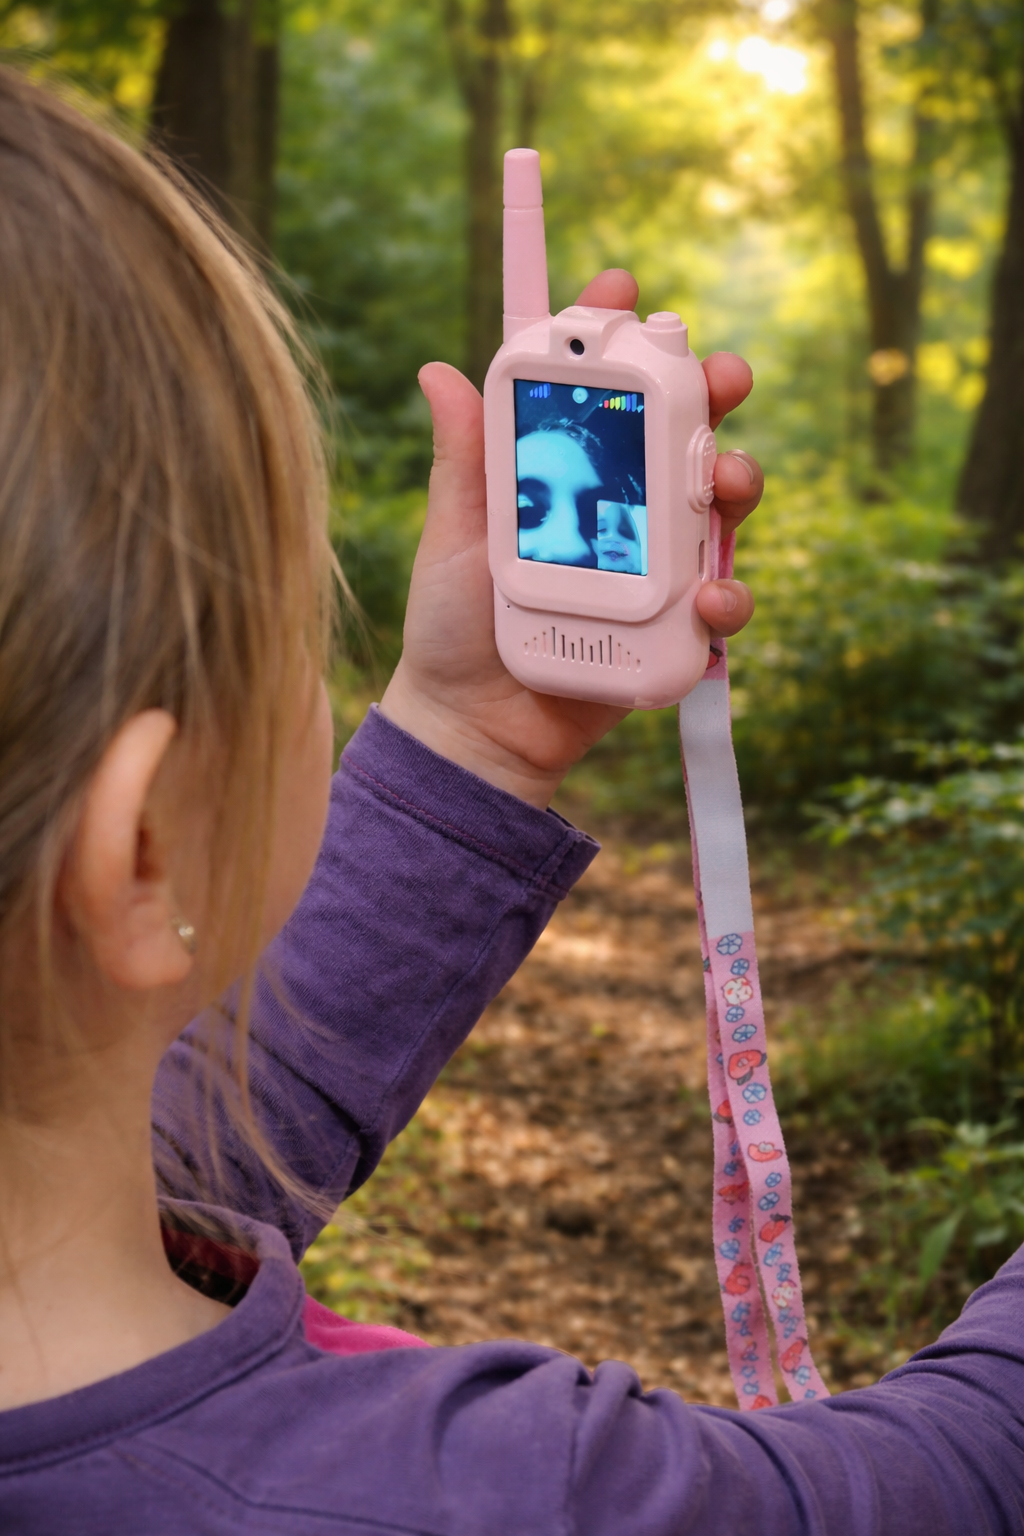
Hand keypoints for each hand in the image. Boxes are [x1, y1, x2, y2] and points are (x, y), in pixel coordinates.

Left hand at [379, 270, 760, 808]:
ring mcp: (656, 564)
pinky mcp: (675, 626)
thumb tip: (436, 371)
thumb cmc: (454, 627)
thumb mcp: (453, 537)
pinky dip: (729, 594)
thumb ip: (462, 461)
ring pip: (719, 503)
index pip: (600, 392)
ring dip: (736, 480)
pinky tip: (710, 599)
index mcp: (567, 473)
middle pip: (682, 431)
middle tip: (718, 376)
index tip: (623, 291)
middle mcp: (622, 507)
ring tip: (725, 483)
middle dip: (710, 391)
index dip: (616, 334)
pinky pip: (723, 599)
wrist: (476, 727)